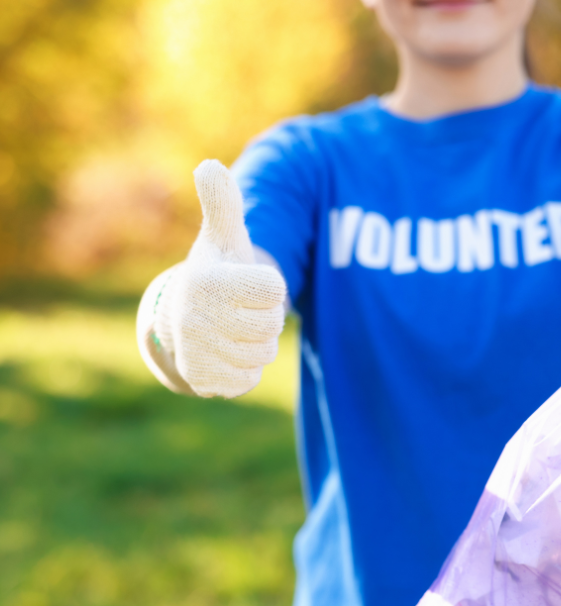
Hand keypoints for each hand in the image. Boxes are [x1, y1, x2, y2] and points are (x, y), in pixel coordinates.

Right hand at [148, 160, 286, 397]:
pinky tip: (225, 354)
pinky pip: (249, 379)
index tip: (245, 283)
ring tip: (231, 330)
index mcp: (206, 281)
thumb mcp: (222, 239)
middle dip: (264, 318)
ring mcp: (197, 353)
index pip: (275, 290)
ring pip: (263, 354)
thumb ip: (223, 203)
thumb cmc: (216, 275)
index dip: (268, 287)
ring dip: (256, 344)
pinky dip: (245, 369)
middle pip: (272, 325)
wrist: (182, 323)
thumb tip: (209, 166)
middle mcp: (194, 319)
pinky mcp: (204, 382)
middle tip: (239, 309)